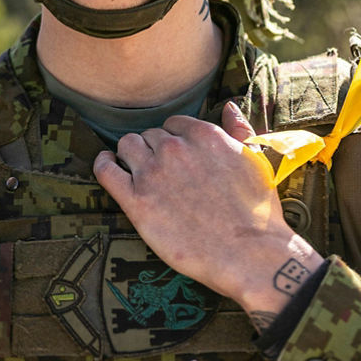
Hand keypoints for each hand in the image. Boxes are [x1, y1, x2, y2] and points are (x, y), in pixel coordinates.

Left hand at [93, 102, 322, 319]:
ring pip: (127, 145)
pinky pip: (106, 170)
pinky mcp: (136, 201)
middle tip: (163, 171)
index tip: (177, 155)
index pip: (174, 123)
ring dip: (131, 153)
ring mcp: (152, 173)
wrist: (248, 253)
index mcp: (203, 135)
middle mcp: (174, 148)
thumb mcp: (255, 160)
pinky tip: (107, 164)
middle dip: (154, 149)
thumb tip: (229, 107)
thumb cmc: (257, 210)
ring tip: (137, 169)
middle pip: (150, 135)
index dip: (175, 139)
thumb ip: (239, 129)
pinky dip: (104, 164)